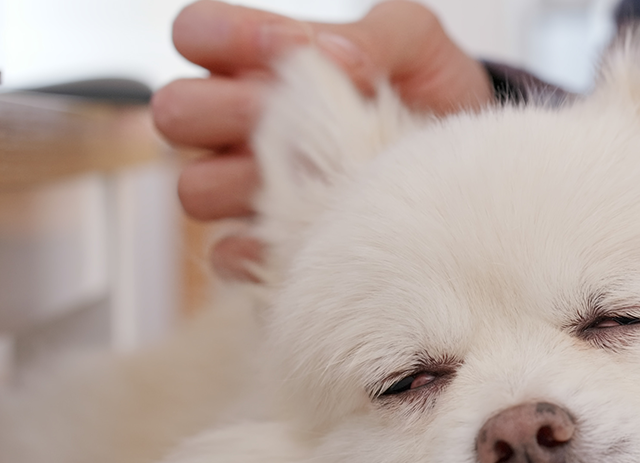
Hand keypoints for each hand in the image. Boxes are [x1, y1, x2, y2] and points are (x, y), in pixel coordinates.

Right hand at [153, 0, 491, 279]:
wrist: (465, 161)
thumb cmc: (428, 90)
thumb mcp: (417, 44)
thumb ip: (378, 35)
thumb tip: (337, 56)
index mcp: (260, 60)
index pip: (195, 32)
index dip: (221, 37)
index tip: (284, 48)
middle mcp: (239, 121)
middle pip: (174, 112)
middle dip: (218, 112)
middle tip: (276, 117)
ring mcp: (248, 184)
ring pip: (193, 188)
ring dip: (237, 185)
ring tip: (302, 181)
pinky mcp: (272, 240)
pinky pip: (230, 253)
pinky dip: (259, 248)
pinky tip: (306, 236)